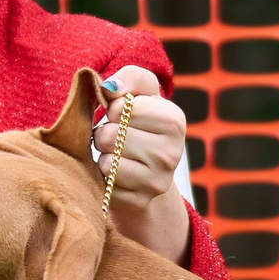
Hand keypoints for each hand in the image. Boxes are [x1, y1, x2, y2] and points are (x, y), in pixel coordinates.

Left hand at [94, 66, 192, 262]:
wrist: (147, 166)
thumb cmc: (138, 120)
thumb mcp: (140, 91)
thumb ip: (130, 78)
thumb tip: (110, 88)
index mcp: (174, 121)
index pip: (122, 108)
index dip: (114, 109)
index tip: (123, 115)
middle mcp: (172, 154)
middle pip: (111, 136)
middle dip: (105, 133)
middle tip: (117, 137)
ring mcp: (158, 182)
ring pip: (107, 163)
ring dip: (103, 156)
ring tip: (116, 154)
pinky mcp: (141, 202)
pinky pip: (106, 187)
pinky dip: (104, 180)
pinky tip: (117, 175)